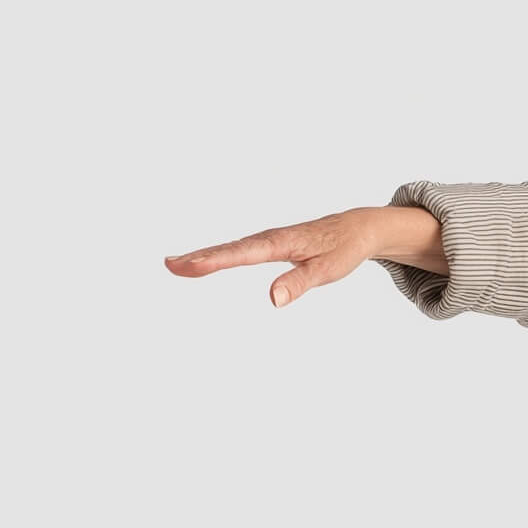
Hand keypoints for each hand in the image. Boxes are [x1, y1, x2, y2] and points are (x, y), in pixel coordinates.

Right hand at [163, 204, 440, 306]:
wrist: (357, 228)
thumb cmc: (343, 248)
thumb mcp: (327, 269)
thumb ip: (300, 283)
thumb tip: (272, 299)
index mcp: (280, 243)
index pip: (241, 254)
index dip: (213, 260)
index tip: (187, 265)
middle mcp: (269, 239)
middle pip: (228, 250)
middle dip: (199, 258)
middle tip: (169, 265)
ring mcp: (267, 241)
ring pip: (230, 249)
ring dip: (203, 256)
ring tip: (175, 265)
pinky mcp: (270, 245)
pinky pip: (239, 251)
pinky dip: (218, 256)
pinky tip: (204, 263)